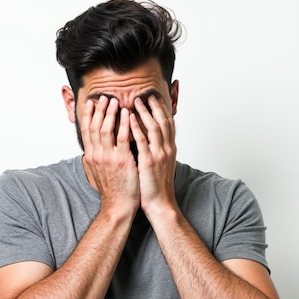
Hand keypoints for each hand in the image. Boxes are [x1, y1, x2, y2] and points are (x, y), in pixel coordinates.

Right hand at [80, 96, 139, 214]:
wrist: (118, 205)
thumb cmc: (113, 189)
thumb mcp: (99, 171)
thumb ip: (96, 156)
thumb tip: (93, 147)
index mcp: (92, 156)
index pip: (86, 130)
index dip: (88, 115)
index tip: (91, 103)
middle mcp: (97, 155)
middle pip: (94, 126)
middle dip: (99, 110)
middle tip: (104, 97)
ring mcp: (109, 158)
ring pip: (106, 129)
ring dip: (110, 113)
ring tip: (115, 101)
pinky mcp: (122, 161)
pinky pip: (123, 138)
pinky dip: (124, 125)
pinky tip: (128, 115)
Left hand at [130, 95, 177, 213]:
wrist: (160, 204)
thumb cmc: (156, 186)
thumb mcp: (161, 165)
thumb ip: (157, 150)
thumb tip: (152, 140)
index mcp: (169, 149)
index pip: (168, 124)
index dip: (162, 110)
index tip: (154, 99)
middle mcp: (166, 149)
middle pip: (163, 121)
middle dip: (154, 106)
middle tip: (145, 94)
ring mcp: (159, 155)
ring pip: (154, 127)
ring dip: (145, 112)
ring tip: (136, 101)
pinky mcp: (149, 162)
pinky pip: (142, 140)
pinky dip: (136, 127)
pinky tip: (129, 118)